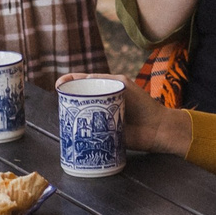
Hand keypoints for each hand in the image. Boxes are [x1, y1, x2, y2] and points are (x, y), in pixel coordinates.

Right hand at [60, 74, 193, 155]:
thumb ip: (106, 81)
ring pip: (82, 116)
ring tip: (64, 115)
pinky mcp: (103, 135)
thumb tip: (82, 79)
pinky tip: (72, 130)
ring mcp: (101, 119)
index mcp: (106, 89)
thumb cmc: (142, 104)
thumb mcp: (123, 85)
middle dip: (68, 100)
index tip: (59, 85)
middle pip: (80, 100)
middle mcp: (102, 103)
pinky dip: (79, 131)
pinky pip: (88, 133)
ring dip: (72, 116)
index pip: (84, 84)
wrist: (156, 128)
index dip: (70, 83)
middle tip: (60, 102)